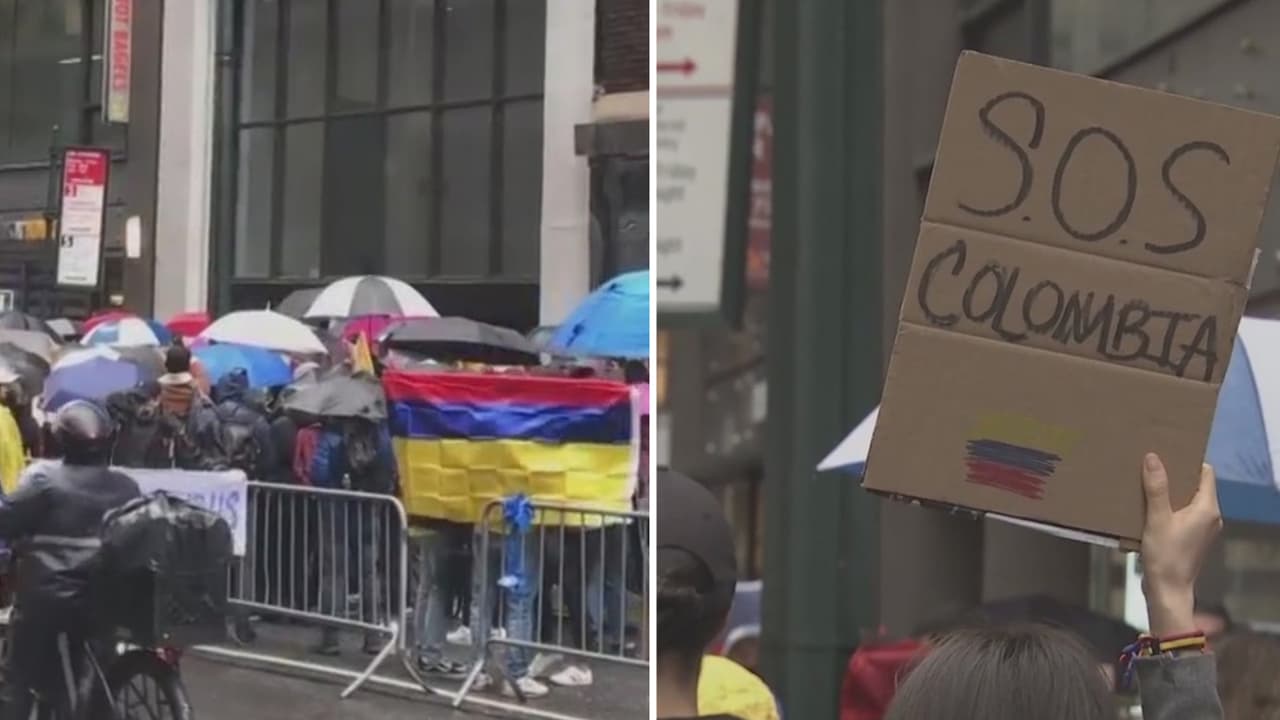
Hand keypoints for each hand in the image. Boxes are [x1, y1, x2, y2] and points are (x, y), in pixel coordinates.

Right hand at [1139, 453, 1221, 636]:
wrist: (1168, 591)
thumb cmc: (1166, 555)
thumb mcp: (1157, 519)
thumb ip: (1156, 488)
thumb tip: (1153, 457)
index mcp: (1208, 508)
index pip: (1205, 473)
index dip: (1188, 460)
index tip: (1167, 452)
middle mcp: (1211, 516)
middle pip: (1196, 486)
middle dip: (1174, 475)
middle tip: (1150, 465)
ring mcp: (1203, 529)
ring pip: (1188, 501)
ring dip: (1169, 492)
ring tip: (1145, 484)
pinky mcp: (1193, 539)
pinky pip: (1183, 514)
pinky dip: (1169, 508)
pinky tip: (1147, 508)